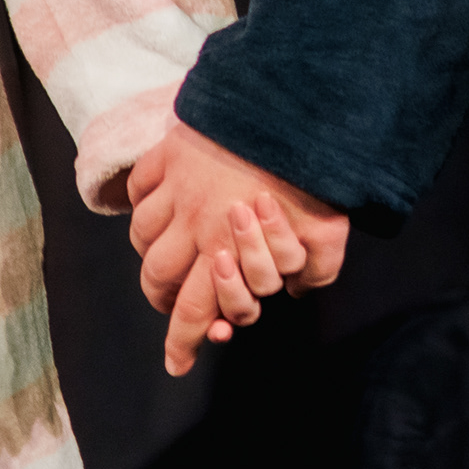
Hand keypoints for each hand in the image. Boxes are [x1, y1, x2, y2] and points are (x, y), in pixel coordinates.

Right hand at [124, 119, 349, 377]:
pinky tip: (155, 202)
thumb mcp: (328, 233)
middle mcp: (193, 223)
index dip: (183, 343)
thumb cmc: (313, 173)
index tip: (177, 364)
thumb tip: (295, 291)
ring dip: (151, 250)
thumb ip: (314, 271)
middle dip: (162, 298)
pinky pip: (140, 186)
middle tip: (172, 301)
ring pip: (142, 234)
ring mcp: (177, 185)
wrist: (292, 104)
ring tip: (165, 253)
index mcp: (227, 249)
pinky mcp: (170, 150)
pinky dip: (142, 200)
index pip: (195, 311)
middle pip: (156, 278)